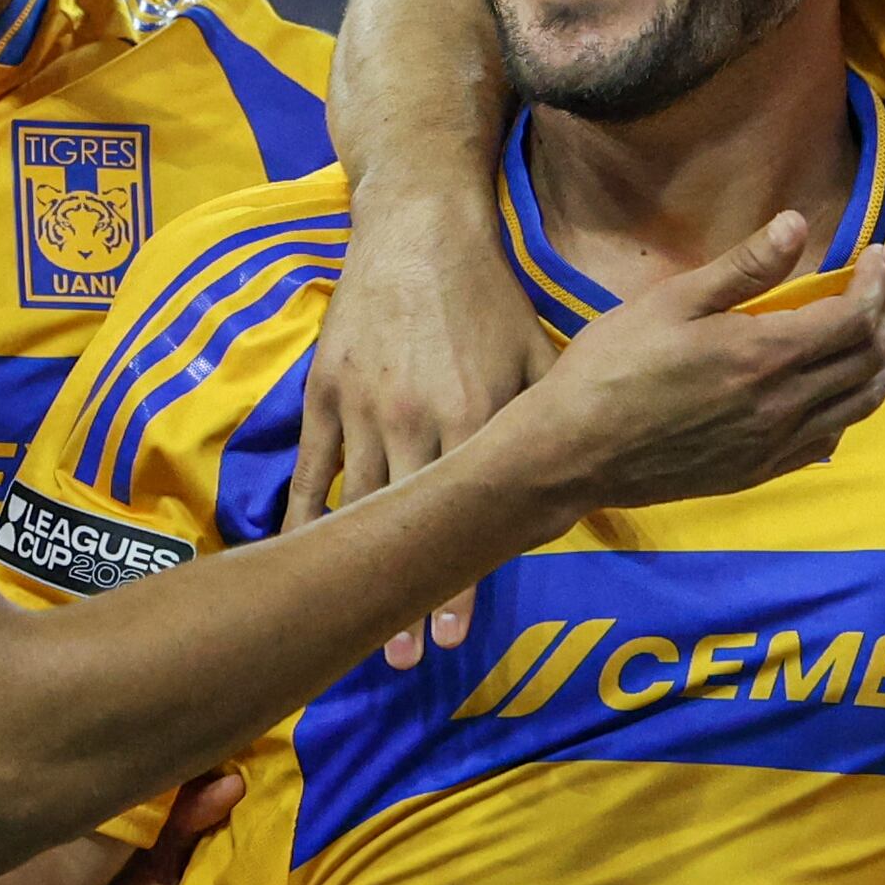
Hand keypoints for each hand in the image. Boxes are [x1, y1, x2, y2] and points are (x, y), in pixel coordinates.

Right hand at [284, 225, 563, 667]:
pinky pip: (309, 465)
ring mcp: (361, 407)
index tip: (455, 637)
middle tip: (404, 657)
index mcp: (470, 414)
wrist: (417, 226)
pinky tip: (293, 556)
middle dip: (405, 592)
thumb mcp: (535, 352)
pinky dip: (299, 514)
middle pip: (406, 522)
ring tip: (348, 621)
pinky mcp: (324, 391)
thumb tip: (590, 479)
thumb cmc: (489, 294)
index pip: (466, 513)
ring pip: (354, 503)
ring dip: (352, 565)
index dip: (459, 577)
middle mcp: (411, 419)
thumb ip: (551, 419)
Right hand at [504, 211, 884, 514]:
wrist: (573, 454)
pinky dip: (851, 410)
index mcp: (763, 355)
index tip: (879, 254)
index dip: (876, 284)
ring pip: (858, 405)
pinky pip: (827, 441)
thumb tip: (798, 223)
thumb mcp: (672, 302)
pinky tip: (847, 394)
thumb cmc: (611, 367)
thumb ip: (743, 268)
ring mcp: (774, 444)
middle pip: (868, 360)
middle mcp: (782, 405)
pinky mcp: (757, 472)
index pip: (852, 317)